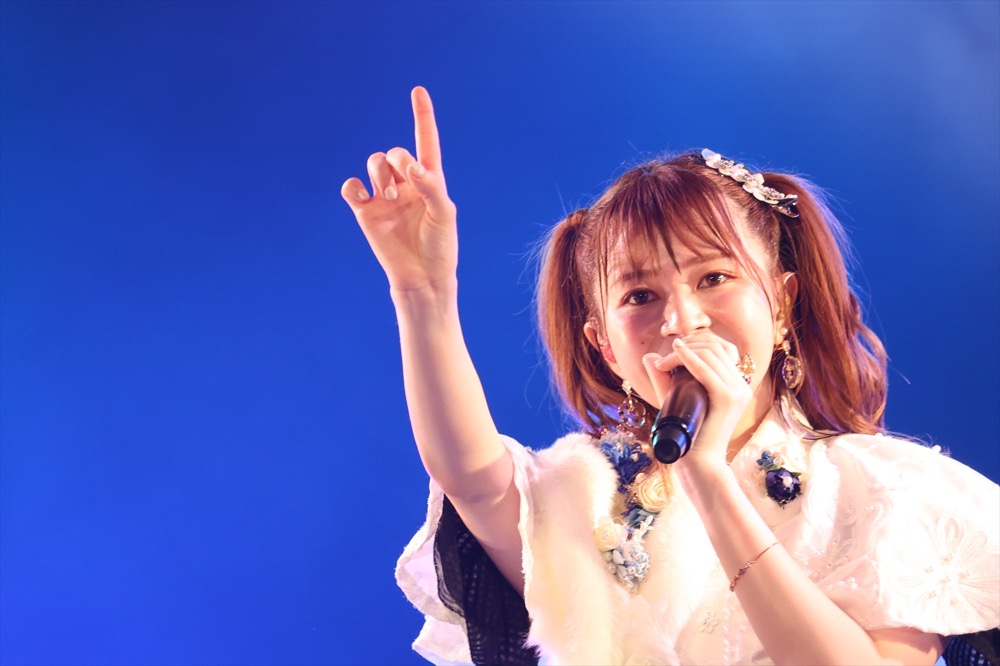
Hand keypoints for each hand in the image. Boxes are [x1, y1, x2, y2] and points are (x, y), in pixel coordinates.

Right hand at [341, 87, 457, 292]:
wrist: (422, 277)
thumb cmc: (440, 246)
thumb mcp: (444, 214)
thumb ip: (430, 186)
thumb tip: (411, 168)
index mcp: (429, 180)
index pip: (426, 142)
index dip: (422, 116)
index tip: (418, 91)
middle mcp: (406, 184)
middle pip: (395, 152)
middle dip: (397, 161)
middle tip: (403, 184)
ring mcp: (384, 197)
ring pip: (374, 163)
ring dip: (379, 173)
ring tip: (387, 196)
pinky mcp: (366, 212)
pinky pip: (351, 188)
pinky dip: (354, 187)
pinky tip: (364, 199)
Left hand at [641, 332, 752, 462]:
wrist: (699, 461)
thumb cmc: (688, 434)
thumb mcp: (676, 398)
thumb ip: (664, 377)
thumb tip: (649, 355)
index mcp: (736, 384)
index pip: (722, 347)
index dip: (697, 341)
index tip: (674, 350)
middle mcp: (741, 385)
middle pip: (717, 346)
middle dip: (688, 344)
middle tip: (665, 357)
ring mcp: (737, 391)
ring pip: (710, 353)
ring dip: (682, 352)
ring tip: (663, 363)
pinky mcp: (727, 398)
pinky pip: (706, 369)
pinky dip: (687, 358)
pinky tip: (673, 354)